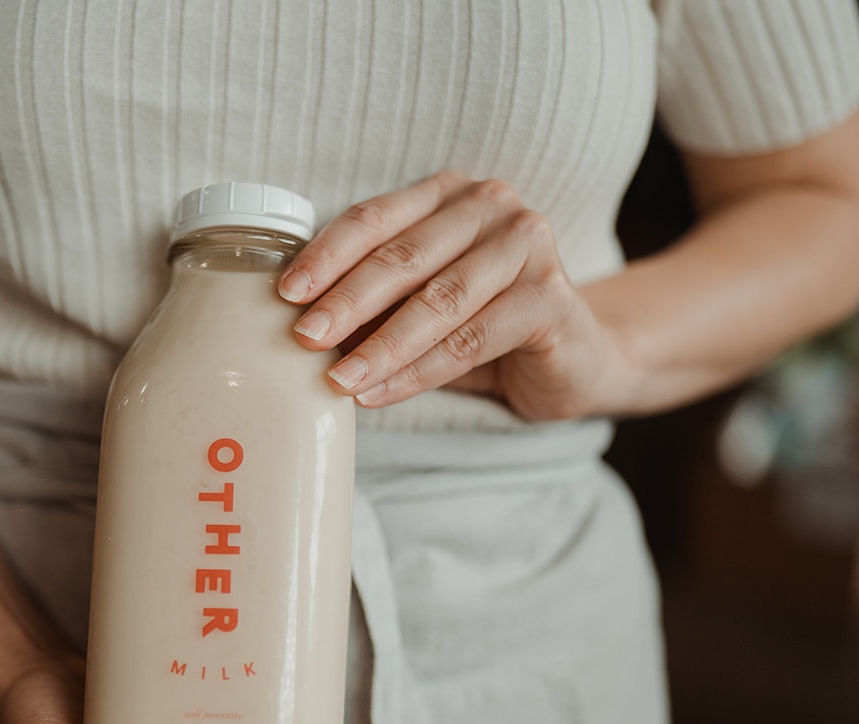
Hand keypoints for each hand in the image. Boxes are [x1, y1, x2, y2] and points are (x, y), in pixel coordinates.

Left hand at [278, 170, 631, 420]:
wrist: (573, 356)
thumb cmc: (482, 324)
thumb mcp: (421, 301)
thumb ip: (375, 299)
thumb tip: (295, 321)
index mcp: (448, 195)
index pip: (375, 218)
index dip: (326, 254)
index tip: (285, 292)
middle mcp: (492, 207)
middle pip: (404, 257)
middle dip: (347, 301)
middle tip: (302, 337)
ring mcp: (527, 247)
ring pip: (438, 301)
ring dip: (380, 345)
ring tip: (336, 379)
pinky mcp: (550, 298)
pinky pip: (470, 340)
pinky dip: (418, 372)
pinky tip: (379, 394)